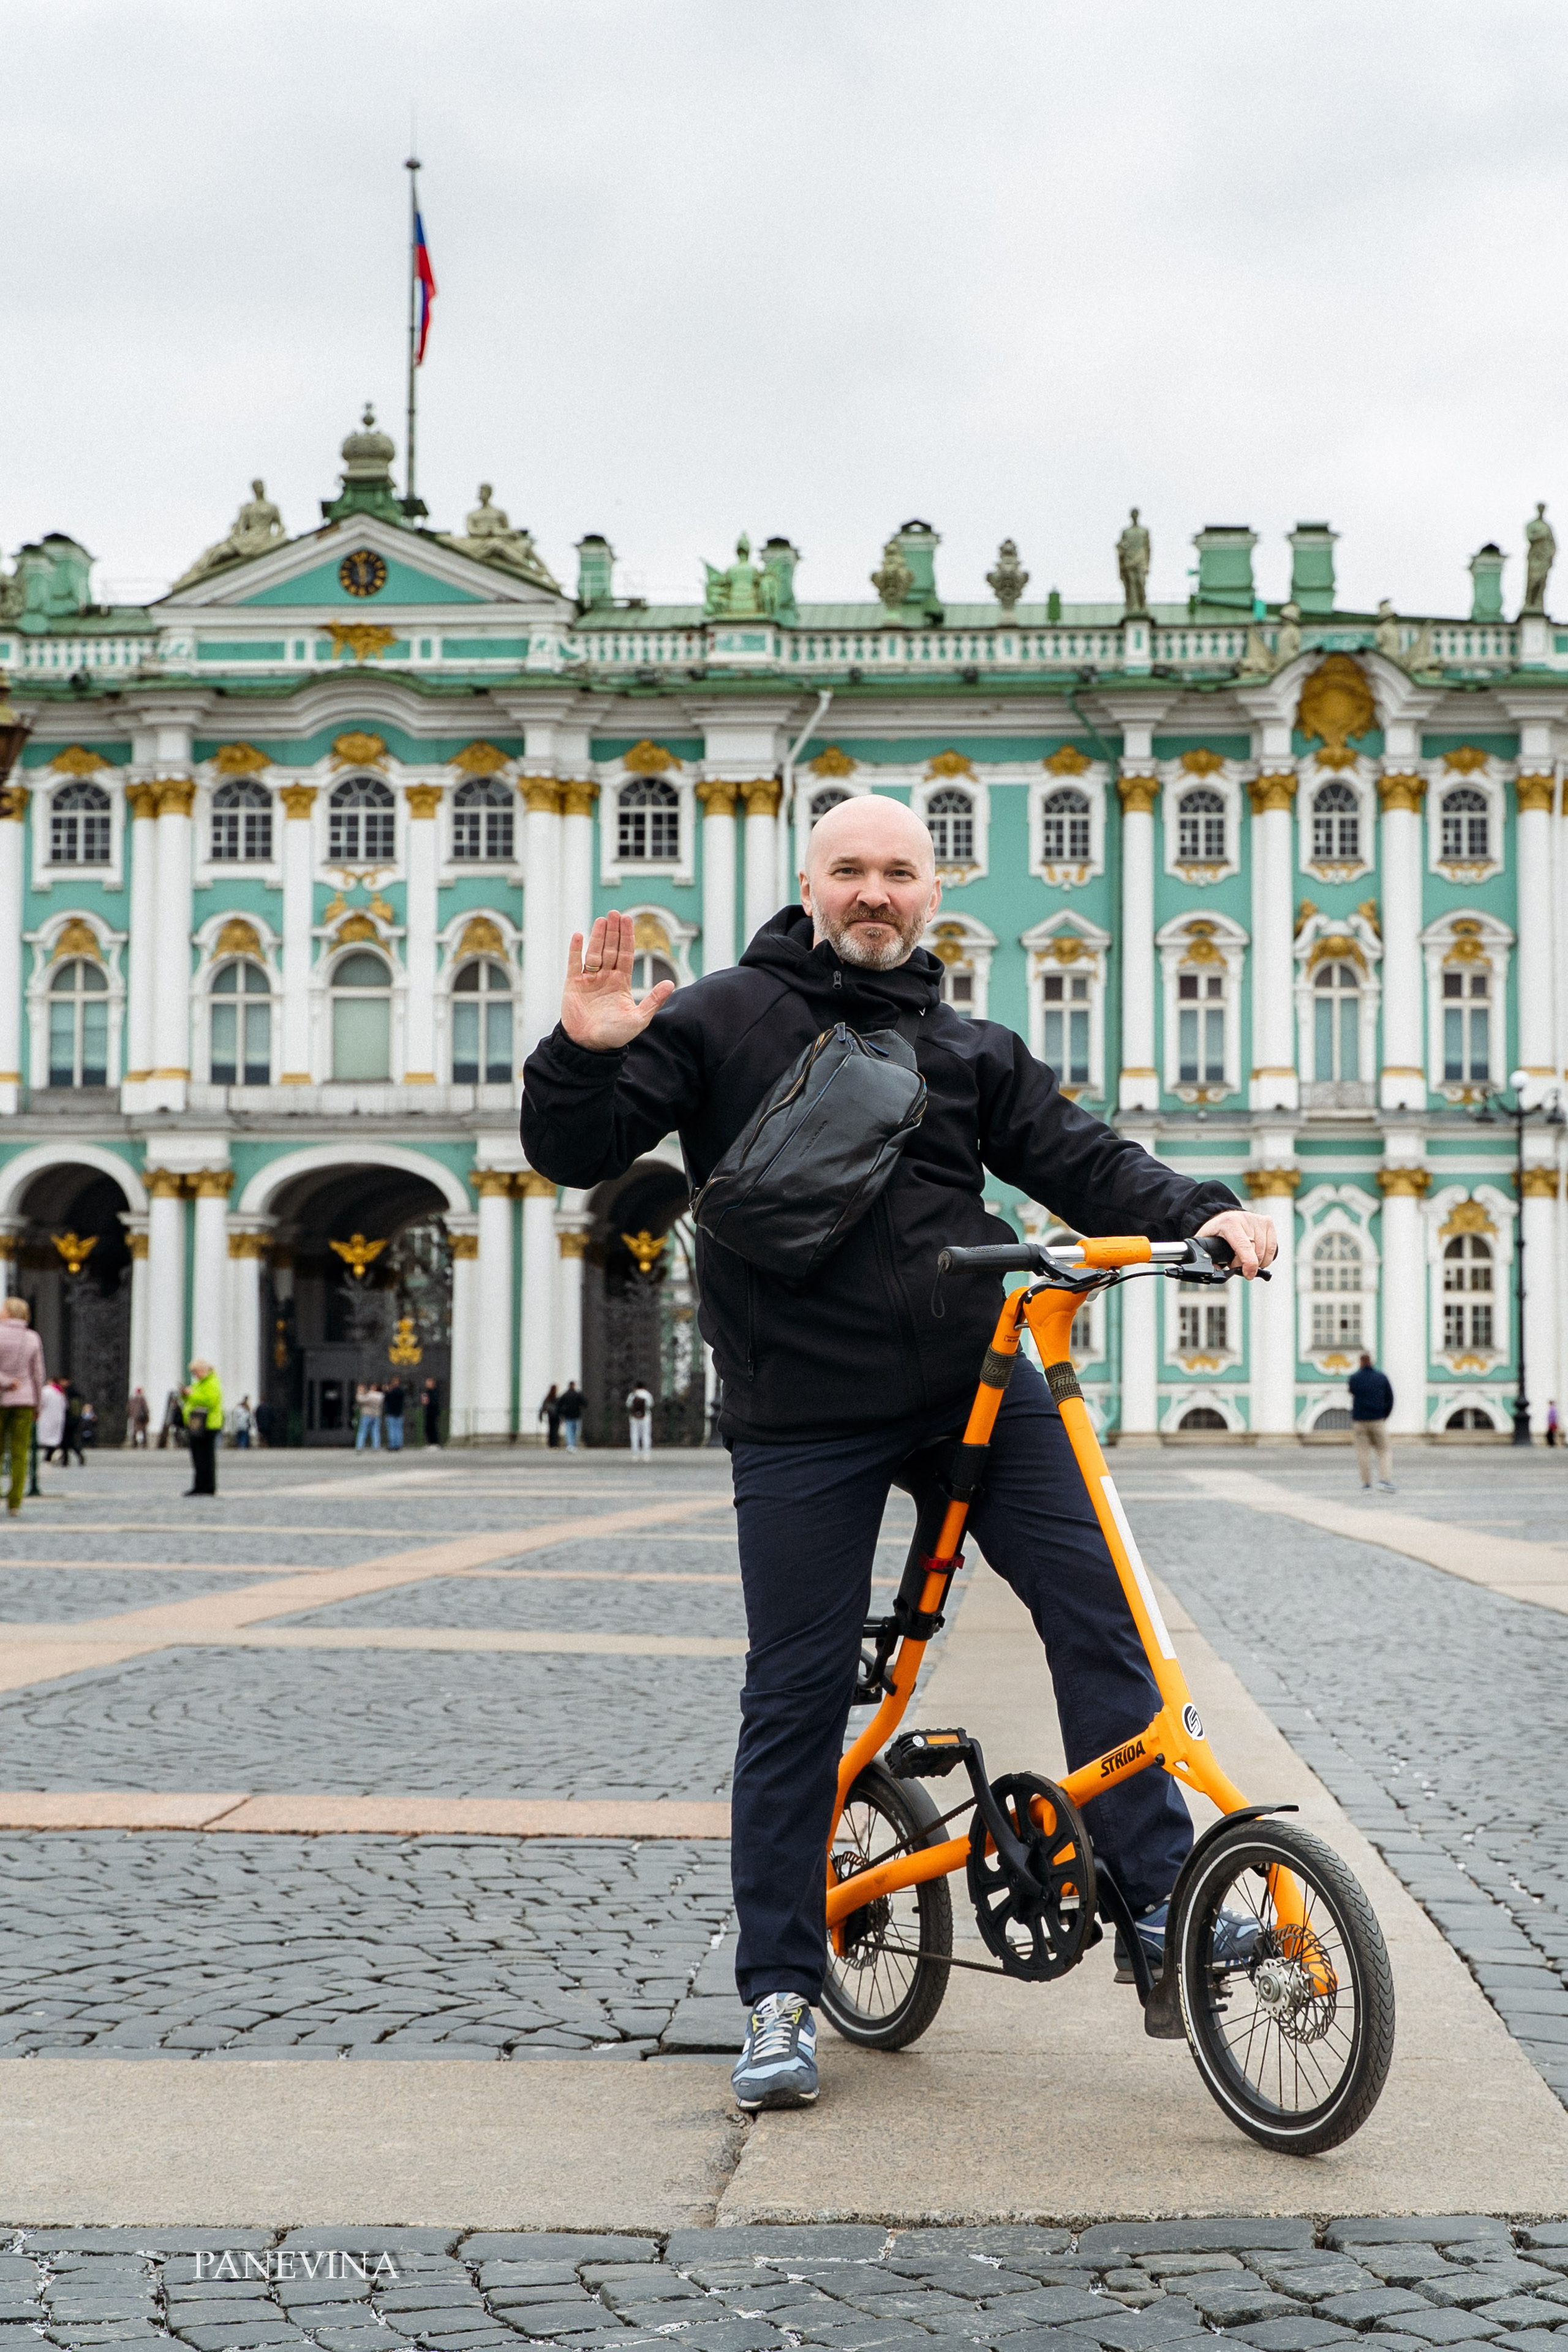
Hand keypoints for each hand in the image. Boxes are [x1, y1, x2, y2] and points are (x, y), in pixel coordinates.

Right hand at [561, 910, 673, 1050]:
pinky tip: (579, 936)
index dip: (627, 937)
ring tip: (601, 920)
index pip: (625, 954)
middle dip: (613, 931)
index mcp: (621, 982)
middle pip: (610, 949)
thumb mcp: (639, 1018)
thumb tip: (671, 983)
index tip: (628, 920)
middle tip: (614, 913)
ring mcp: (588, 979)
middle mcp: (605, 977)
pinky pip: (574, 963)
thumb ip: (653, 1000)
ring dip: (597, 936)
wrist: (589, 1046)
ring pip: (594, 952)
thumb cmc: (615, 1035)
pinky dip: (576, 950)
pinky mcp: (573, 984)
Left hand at [1196, 1207, 1276, 1278]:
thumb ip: (1207, 1256)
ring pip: (1265, 1251)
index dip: (1249, 1263)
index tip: (1248, 1275)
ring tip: (1245, 1259)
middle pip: (1256, 1252)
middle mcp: (1246, 1218)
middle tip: (1237, 1264)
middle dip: (1248, 1265)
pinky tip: (1257, 1257)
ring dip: (1258, 1262)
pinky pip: (1272, 1248)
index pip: (1244, 1246)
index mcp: (1230, 1223)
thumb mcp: (1205, 1241)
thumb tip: (1217, 1270)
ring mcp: (1259, 1220)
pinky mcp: (1268, 1222)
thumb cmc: (1216, 1231)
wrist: (1225, 1217)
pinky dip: (1266, 1257)